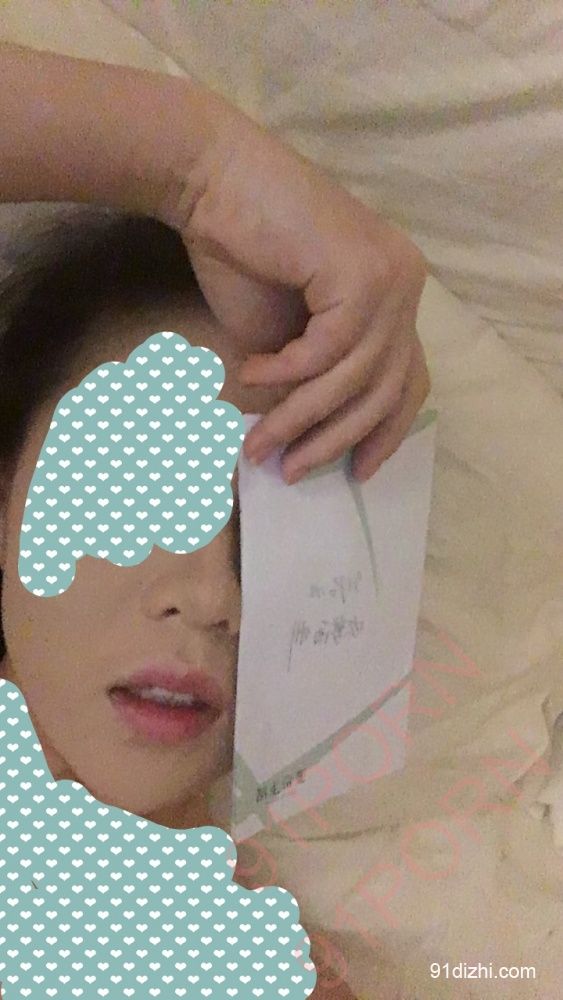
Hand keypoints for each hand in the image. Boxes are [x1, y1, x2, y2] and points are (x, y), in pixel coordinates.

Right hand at [167, 109, 429, 482]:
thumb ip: (306, 379)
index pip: (410, 379)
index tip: (358, 471)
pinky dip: (288, 372)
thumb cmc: (240, 250)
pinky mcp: (362, 271)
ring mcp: (390, 275)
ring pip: (357, 377)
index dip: (387, 431)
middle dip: (336, 439)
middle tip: (291, 469)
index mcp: (393, 296)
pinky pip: (330, 350)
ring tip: (259, 442)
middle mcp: (404, 284)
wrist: (211, 179)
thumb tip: (304, 435)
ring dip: (301, 418)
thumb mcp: (282, 337)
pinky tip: (251, 372)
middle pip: (389, 388)